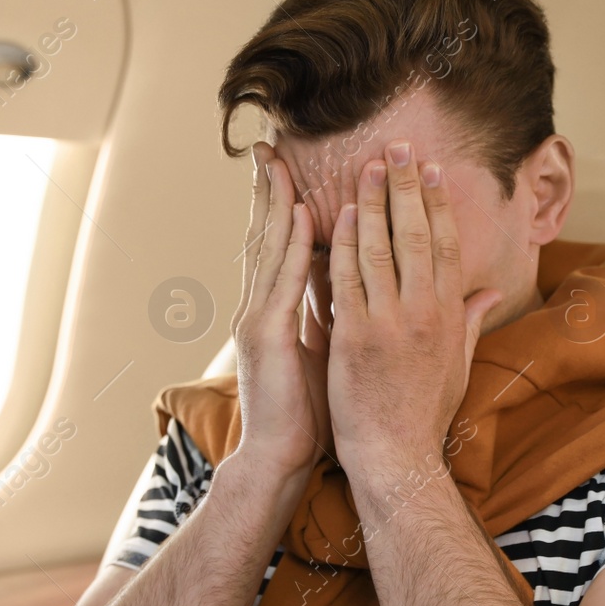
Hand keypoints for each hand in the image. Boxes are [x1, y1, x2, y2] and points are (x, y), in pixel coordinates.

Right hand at [229, 141, 331, 483]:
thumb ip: (327, 313)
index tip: (288, 169)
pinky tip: (300, 215)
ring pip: (267, 249)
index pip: (277, 249)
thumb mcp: (323, 351)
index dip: (281, 207)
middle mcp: (260, 308)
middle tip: (270, 147)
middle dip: (267, 191)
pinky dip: (291, 245)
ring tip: (278, 162)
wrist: (280, 459)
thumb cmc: (306, 412)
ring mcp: (258, 319)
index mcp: (273, 312)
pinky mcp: (267, 336)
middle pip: (264, 238)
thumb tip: (346, 285)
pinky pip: (282, 281)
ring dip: (276, 203)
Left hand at [326, 140, 501, 481]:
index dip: (439, 203)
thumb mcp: (458, 364)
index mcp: (450, 316)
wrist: (397, 456)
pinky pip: (345, 279)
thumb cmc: (424, 414)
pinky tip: (334, 215)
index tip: (430, 169)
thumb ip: (471, 321)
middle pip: (418, 235)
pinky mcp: (354, 338)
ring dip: (371, 203)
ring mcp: (389, 324)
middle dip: (406, 187)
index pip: (448, 245)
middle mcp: (425, 314)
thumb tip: (489, 292)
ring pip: (380, 249)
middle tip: (397, 147)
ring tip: (365, 167)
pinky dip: (340, 244)